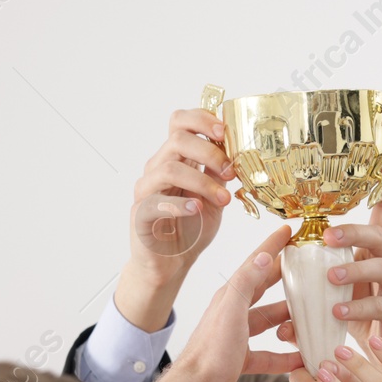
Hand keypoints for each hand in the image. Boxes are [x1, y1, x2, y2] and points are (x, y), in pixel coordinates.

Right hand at [116, 108, 237, 330]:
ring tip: (224, 200)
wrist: (171, 263)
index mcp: (176, 158)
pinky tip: (197, 208)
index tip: (225, 132)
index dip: (202, 119)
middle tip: (231, 171)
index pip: (180, 122)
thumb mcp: (214, 197)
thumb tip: (241, 151)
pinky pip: (155, 202)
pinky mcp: (140, 214)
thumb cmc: (190, 228)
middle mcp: (158, 168)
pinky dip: (180, 204)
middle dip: (209, 151)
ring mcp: (147, 190)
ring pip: (169, 169)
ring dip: (202, 182)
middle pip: (177, 139)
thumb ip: (220, 174)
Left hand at [175, 227, 302, 381]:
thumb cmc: (211, 353)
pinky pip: (268, 355)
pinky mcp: (239, 360)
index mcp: (230, 297)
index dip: (272, 247)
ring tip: (311, 319)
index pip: (254, 264)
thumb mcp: (231, 311)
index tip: (288, 231)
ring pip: (268, 324)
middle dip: (285, 280)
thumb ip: (246, 282)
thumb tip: (264, 256)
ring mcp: (236, 338)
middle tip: (308, 271)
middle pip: (263, 291)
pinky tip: (301, 359)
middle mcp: (232, 314)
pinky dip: (285, 356)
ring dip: (289, 321)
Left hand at [274, 154, 381, 381]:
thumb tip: (271, 259)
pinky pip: (380, 305)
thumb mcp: (335, 288)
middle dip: (354, 231)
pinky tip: (338, 312)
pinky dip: (357, 308)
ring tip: (331, 277)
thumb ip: (311, 274)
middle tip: (328, 236)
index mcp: (377, 249)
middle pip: (379, 235)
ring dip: (354, 270)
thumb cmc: (357, 315)